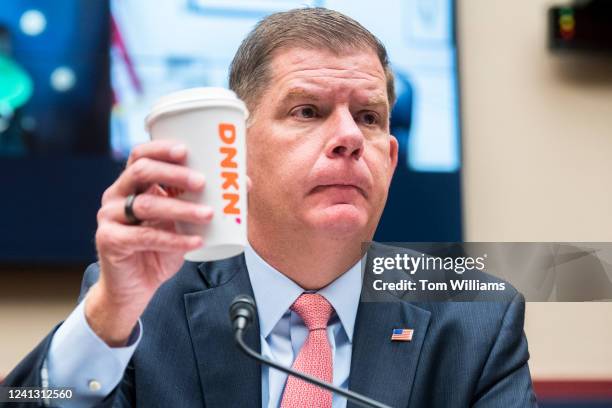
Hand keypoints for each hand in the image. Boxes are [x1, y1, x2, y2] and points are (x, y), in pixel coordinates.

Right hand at [86, 140, 210, 345]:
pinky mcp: (110, 241)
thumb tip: (245, 184)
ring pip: (146, 205)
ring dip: (181, 208)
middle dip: (174, 174)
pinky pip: (145, 237)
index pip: (141, 155)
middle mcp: (116, 196)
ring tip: (208, 214)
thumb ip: (203, 202)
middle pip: (141, 172)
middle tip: (202, 182)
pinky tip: (196, 242)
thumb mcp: (183, 222)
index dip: (161, 149)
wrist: (136, 288)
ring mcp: (109, 217)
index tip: (187, 151)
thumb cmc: (160, 249)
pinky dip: (174, 239)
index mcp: (132, 184)